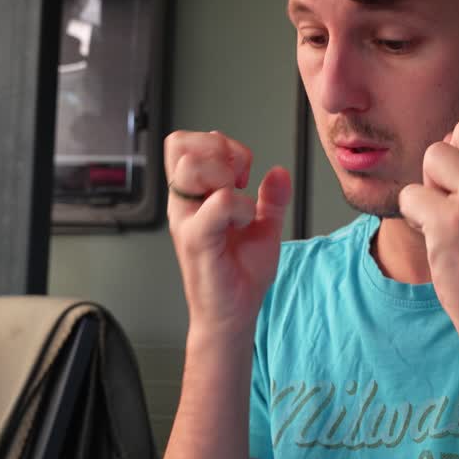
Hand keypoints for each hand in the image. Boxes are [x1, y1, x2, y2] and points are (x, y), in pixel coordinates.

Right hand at [165, 131, 291, 337]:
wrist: (233, 314)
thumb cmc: (239, 275)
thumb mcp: (263, 228)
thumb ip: (271, 198)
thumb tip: (278, 171)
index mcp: (195, 196)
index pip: (186, 143)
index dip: (220, 144)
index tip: (242, 171)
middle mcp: (184, 203)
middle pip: (180, 144)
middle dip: (219, 150)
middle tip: (238, 177)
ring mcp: (187, 219)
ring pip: (191, 166)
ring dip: (224, 174)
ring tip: (238, 199)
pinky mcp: (196, 239)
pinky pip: (218, 203)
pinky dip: (239, 206)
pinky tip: (243, 222)